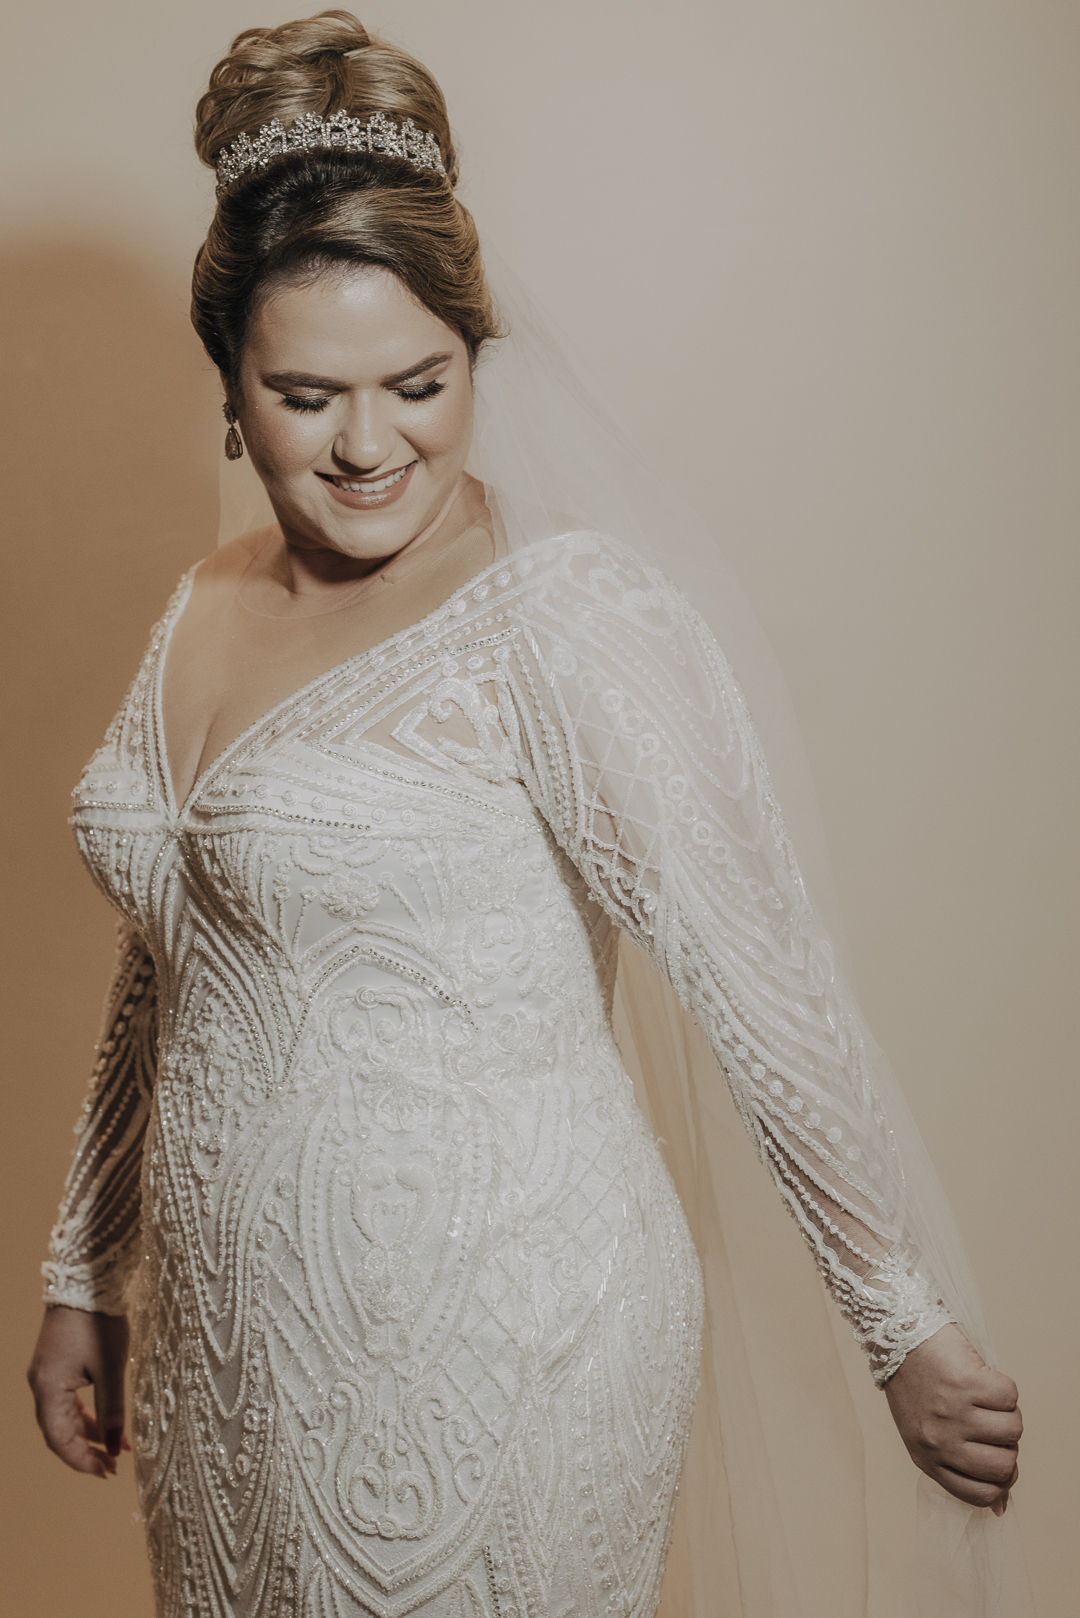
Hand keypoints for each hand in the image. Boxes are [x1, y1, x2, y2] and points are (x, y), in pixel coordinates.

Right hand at [27, 1306, 130, 1477]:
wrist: (86, 1279)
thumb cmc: (99, 1321)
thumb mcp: (111, 1368)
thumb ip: (111, 1410)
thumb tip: (113, 1447)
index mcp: (48, 1388)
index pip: (59, 1439)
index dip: (81, 1460)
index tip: (106, 1472)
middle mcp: (41, 1384)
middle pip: (59, 1430)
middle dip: (86, 1449)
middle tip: (113, 1464)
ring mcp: (46, 1372)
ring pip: (64, 1415)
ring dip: (88, 1431)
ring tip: (118, 1444)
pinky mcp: (56, 1362)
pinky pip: (67, 1398)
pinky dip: (86, 1411)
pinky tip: (107, 1418)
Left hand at [884, 1323, 1020, 1513]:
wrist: (896, 1333)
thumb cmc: (914, 1383)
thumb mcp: (924, 1434)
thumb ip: (958, 1466)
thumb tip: (1001, 1503)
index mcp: (925, 1458)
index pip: (980, 1494)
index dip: (999, 1481)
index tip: (997, 1459)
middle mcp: (939, 1440)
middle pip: (1004, 1466)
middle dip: (1006, 1444)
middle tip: (987, 1421)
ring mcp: (954, 1412)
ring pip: (1013, 1430)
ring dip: (1006, 1412)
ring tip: (982, 1396)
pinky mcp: (967, 1383)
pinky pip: (1010, 1397)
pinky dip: (1002, 1386)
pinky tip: (980, 1376)